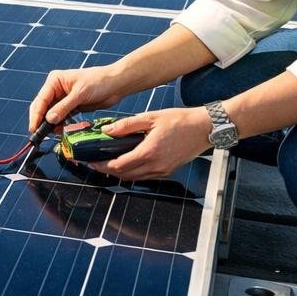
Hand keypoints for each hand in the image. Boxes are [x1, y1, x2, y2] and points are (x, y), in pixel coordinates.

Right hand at [27, 64, 127, 132]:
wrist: (116, 84)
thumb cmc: (98, 82)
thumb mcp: (80, 94)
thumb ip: (64, 107)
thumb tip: (49, 119)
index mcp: (55, 81)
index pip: (41, 99)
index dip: (36, 115)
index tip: (34, 128)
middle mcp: (56, 89)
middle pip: (43, 107)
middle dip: (41, 121)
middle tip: (40, 135)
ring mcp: (63, 98)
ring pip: (51, 114)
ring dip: (52, 124)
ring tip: (54, 134)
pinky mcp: (72, 106)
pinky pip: (62, 117)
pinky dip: (61, 124)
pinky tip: (62, 131)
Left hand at [84, 107, 211, 181]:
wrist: (204, 128)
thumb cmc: (180, 120)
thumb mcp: (150, 117)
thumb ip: (126, 125)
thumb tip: (107, 130)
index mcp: (149, 152)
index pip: (119, 165)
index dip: (103, 166)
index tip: (92, 162)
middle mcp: (156, 166)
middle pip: (125, 175)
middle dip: (108, 171)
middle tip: (96, 163)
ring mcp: (163, 171)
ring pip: (135, 178)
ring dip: (120, 173)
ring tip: (109, 163)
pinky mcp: (169, 171)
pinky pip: (146, 176)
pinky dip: (134, 172)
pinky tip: (129, 163)